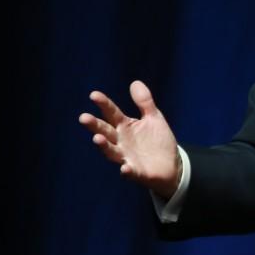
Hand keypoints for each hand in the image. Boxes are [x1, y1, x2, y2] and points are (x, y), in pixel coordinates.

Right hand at [78, 80, 180, 198]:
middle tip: (83, 117)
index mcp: (125, 126)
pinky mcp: (137, 172)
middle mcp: (121, 142)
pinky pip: (130, 172)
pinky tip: (124, 167)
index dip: (104, 104)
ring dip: (104, 146)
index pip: (111, 113)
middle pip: (106, 132)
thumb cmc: (158, 140)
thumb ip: (144, 102)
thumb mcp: (154, 118)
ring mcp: (127, 157)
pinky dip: (127, 170)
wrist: (172, 165)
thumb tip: (135, 82)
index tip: (94, 95)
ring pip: (112, 152)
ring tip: (97, 138)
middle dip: (95, 126)